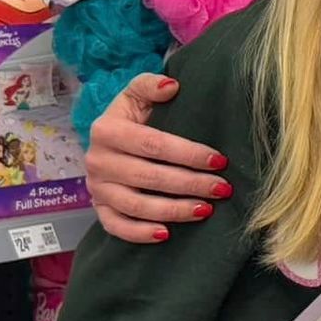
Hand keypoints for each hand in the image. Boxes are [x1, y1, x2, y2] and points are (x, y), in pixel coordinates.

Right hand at [86, 73, 230, 242]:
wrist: (107, 140)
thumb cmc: (132, 117)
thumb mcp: (136, 95)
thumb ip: (150, 85)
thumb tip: (172, 85)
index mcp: (107, 129)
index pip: (153, 144)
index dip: (188, 153)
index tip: (219, 161)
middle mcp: (97, 160)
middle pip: (149, 177)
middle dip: (190, 184)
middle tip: (222, 188)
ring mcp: (97, 188)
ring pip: (137, 205)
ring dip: (174, 210)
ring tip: (206, 210)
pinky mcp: (99, 208)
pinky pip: (116, 227)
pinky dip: (140, 233)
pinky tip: (166, 234)